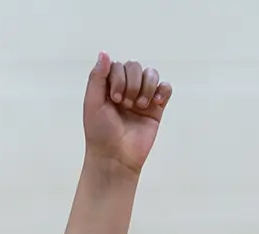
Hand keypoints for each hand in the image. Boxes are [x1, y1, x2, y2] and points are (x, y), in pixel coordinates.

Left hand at [83, 54, 172, 173]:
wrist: (115, 157)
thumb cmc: (100, 133)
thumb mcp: (92, 103)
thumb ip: (97, 77)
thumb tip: (104, 52)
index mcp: (108, 87)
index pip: (118, 65)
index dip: (118, 78)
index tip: (114, 99)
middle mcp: (125, 89)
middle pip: (136, 66)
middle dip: (132, 83)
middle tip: (125, 104)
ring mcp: (141, 97)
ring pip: (151, 74)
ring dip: (146, 87)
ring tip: (139, 106)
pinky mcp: (156, 108)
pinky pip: (165, 88)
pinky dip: (162, 91)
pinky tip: (154, 104)